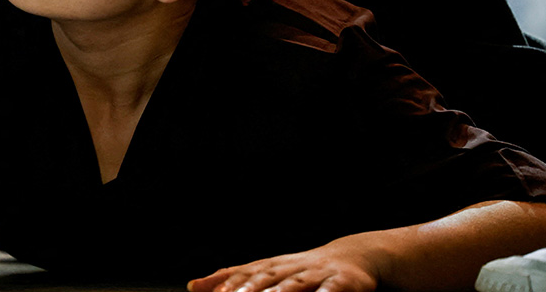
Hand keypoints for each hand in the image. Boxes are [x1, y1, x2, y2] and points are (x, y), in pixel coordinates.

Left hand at [189, 242, 382, 291]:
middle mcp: (290, 268)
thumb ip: (232, 279)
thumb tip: (193, 286)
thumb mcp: (266, 272)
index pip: (245, 274)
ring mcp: (316, 273)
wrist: (352, 256)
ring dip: (281, 291)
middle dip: (248, 288)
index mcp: (270, 267)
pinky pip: (332, 289)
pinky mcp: (343, 282)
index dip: (228, 283)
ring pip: (296, 283)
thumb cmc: (301, 270)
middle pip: (266, 277)